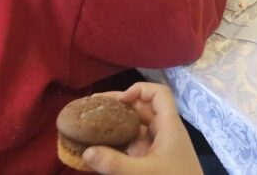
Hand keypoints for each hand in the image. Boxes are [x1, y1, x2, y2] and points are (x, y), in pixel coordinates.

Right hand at [82, 84, 202, 174]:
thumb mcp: (143, 173)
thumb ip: (114, 163)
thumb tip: (86, 151)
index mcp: (169, 127)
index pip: (159, 94)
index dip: (139, 90)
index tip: (118, 101)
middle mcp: (164, 133)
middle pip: (142, 109)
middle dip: (118, 106)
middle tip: (91, 109)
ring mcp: (158, 148)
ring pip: (136, 128)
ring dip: (115, 126)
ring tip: (89, 125)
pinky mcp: (152, 162)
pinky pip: (133, 146)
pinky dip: (117, 144)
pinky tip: (98, 148)